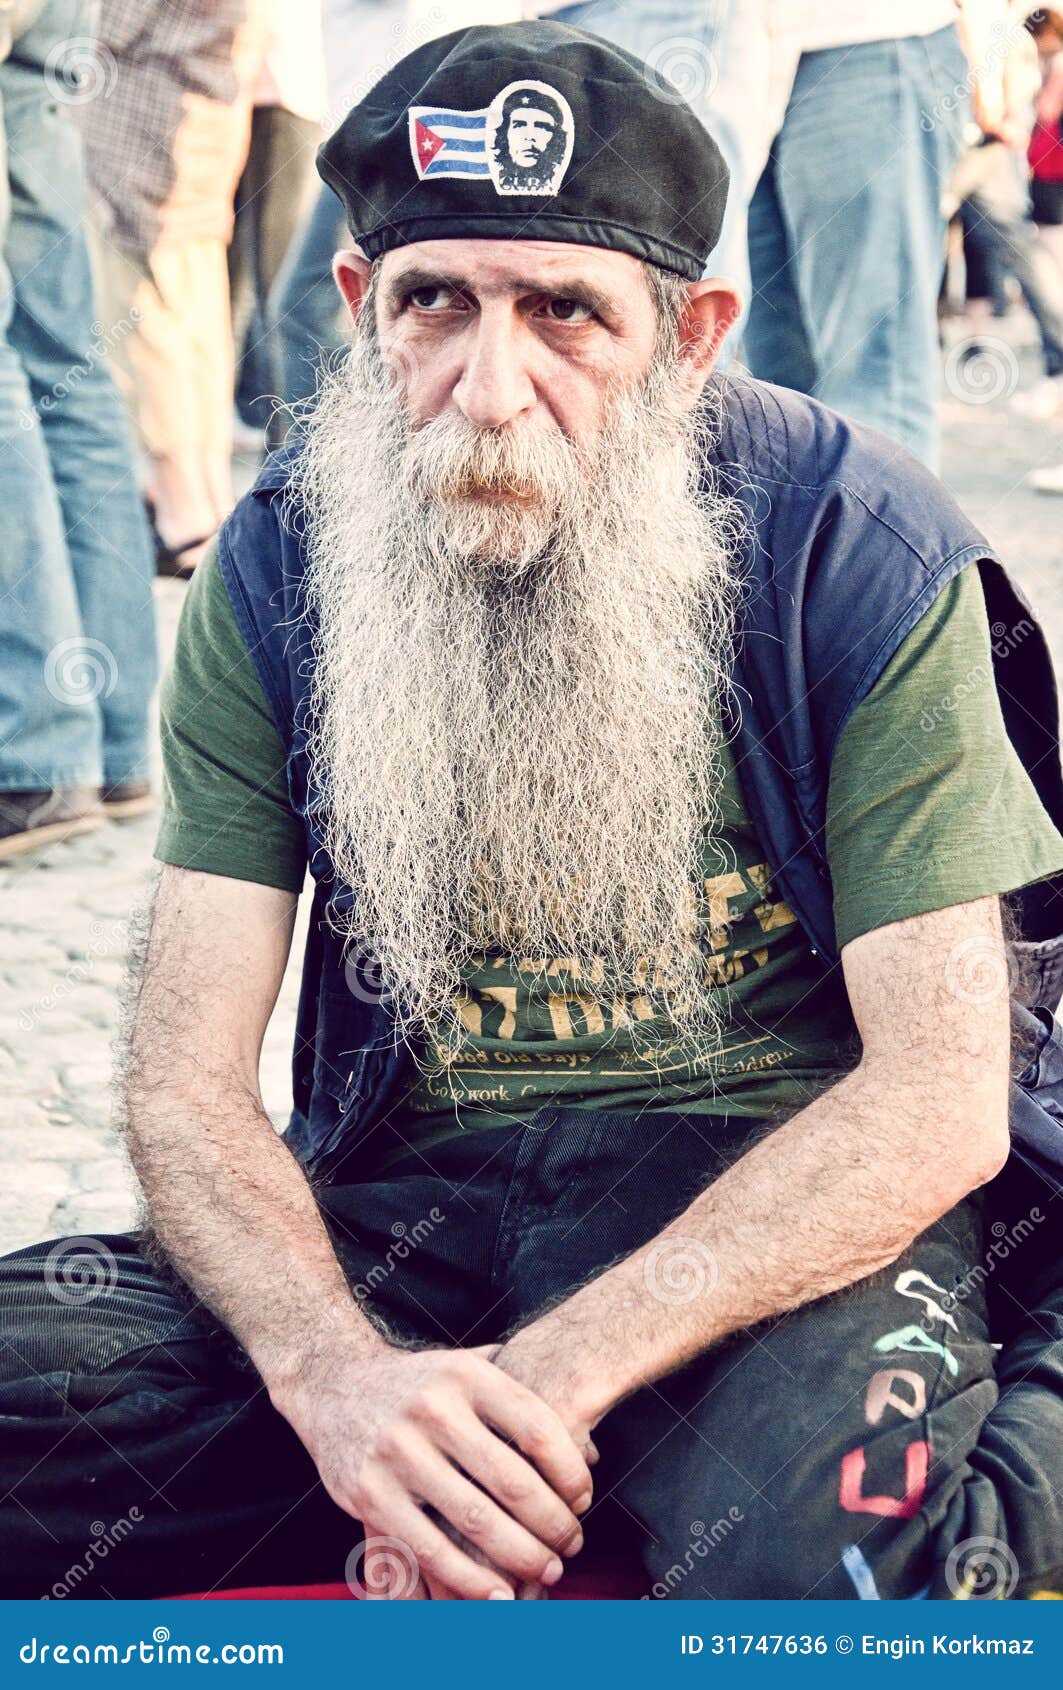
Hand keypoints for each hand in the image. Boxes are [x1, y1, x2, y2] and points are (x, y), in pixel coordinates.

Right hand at [278, 1344, 591, 1599]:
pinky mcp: (370, 1493)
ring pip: (476, 1521)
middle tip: (572, 1545)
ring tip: (548, 1570)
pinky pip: (431, 1548)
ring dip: (522, 1556)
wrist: (333, 1384)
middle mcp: (432, 1409)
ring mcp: (398, 1452)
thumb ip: (523, 1389)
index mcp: (466, 1376)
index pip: (537, 1430)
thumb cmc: (420, 1384)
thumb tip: (590, 1445)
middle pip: (513, 1481)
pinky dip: (471, 1579)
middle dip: (553, 1524)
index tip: (584, 1500)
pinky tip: (500, 1594)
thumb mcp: (467, 1364)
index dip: (570, 1473)